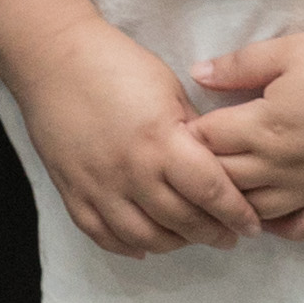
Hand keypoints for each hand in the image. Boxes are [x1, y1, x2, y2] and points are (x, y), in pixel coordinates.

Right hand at [4, 20, 256, 256]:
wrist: (51, 56)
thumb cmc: (116, 64)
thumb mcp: (170, 90)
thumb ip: (194, 133)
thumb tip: (218, 164)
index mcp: (161, 141)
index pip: (212, 193)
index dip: (238, 214)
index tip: (252, 225)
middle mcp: (130, 171)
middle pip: (182, 222)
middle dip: (213, 234)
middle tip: (228, 235)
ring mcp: (97, 185)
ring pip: (144, 238)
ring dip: (174, 244)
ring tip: (188, 237)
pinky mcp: (71, 190)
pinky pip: (102, 234)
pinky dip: (126, 247)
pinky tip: (145, 245)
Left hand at [189, 30, 303, 239]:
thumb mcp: (291, 50)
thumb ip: (239, 65)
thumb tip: (196, 74)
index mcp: (265, 127)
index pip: (205, 141)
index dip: (187, 134)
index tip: (179, 126)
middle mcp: (283, 166)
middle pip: (224, 181)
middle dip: (201, 171)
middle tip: (192, 160)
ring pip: (256, 211)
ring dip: (233, 203)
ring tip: (222, 190)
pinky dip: (281, 228)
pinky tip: (269, 216)